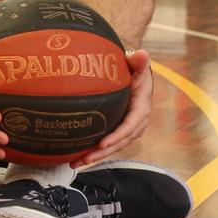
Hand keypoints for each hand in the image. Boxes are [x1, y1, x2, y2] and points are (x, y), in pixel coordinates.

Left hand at [72, 49, 151, 167]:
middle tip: (84, 159)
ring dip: (95, 156)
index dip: (117, 136)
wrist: (130, 71)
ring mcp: (126, 127)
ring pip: (112, 146)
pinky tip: (75, 156)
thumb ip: (138, 61)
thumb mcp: (136, 63)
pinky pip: (106, 142)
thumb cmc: (131, 66)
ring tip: (75, 163)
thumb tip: (142, 54)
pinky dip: (92, 150)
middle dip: (103, 153)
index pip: (131, 125)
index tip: (102, 143)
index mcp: (141, 108)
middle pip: (120, 141)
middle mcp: (136, 122)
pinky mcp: (116, 128)